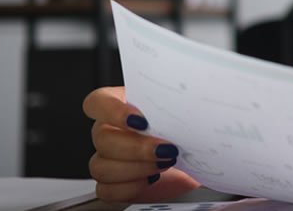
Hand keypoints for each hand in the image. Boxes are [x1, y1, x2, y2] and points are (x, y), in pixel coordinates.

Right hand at [82, 86, 200, 202]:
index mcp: (121, 104)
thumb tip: (187, 107)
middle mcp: (110, 130)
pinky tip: (151, 179)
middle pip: (101, 138)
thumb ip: (178, 105)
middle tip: (165, 149)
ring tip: (164, 164)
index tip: (141, 121)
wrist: (196, 159)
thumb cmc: (186, 130)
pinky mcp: (112, 184)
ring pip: (100, 166)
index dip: (113, 111)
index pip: (97, 102)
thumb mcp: (184, 111)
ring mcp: (107, 158)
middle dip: (136, 147)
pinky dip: (130, 187)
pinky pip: (106, 190)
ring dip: (135, 169)